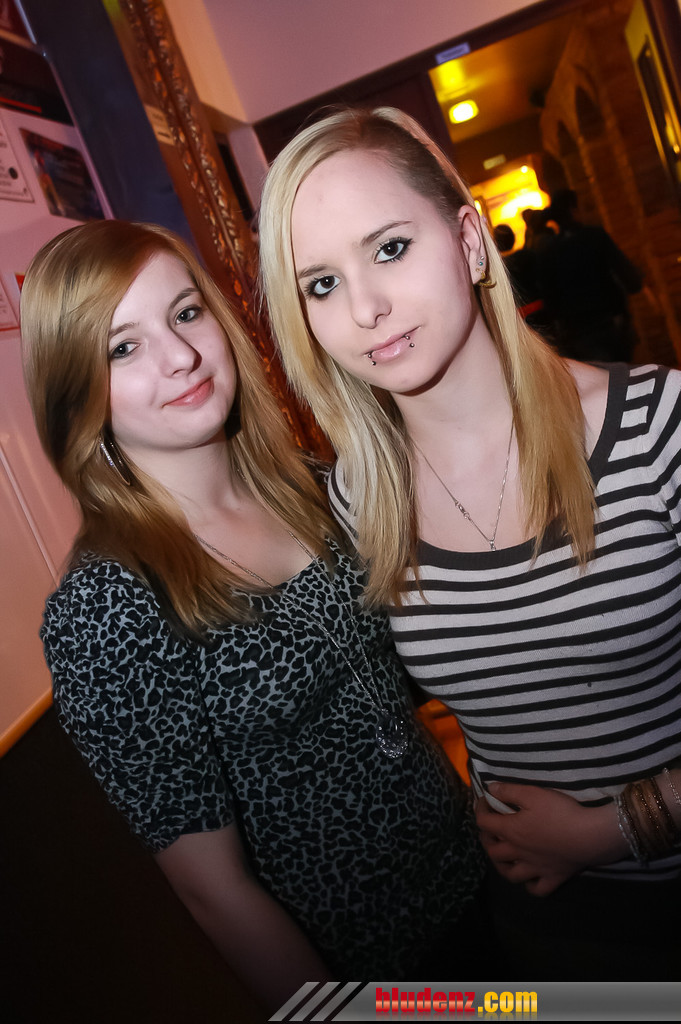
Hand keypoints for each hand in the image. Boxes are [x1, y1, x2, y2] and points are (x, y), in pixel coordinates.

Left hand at [475, 782, 625, 896]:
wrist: (589, 836)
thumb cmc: (559, 812)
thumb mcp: (533, 793)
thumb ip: (509, 791)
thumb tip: (491, 790)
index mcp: (511, 831)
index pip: (484, 823)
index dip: (480, 810)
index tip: (485, 801)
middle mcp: (518, 853)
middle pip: (492, 852)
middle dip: (486, 840)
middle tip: (490, 830)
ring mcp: (535, 868)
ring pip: (510, 875)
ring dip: (502, 866)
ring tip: (504, 857)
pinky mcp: (552, 878)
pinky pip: (537, 889)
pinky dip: (530, 885)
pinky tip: (530, 877)